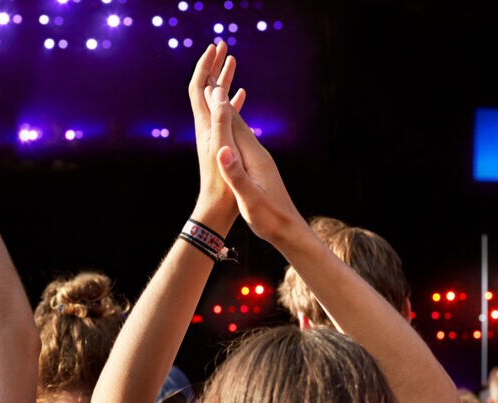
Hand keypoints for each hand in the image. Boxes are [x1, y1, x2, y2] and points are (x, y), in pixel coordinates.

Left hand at [189, 43, 245, 224]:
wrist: (215, 210)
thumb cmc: (222, 185)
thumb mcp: (224, 149)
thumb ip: (222, 120)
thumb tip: (218, 92)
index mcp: (205, 126)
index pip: (200, 88)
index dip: (205, 66)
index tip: (214, 48)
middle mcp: (206, 127)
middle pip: (206, 89)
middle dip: (213, 66)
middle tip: (222, 46)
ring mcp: (214, 134)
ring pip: (217, 99)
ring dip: (223, 79)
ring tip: (232, 62)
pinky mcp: (222, 143)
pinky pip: (227, 115)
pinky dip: (233, 101)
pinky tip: (242, 95)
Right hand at [210, 89, 304, 244]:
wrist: (289, 230)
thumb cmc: (269, 218)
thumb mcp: (250, 199)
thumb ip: (236, 175)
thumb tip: (222, 152)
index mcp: (255, 157)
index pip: (234, 125)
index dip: (220, 105)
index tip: (208, 83)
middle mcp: (259, 153)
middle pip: (238, 122)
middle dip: (224, 101)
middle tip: (211, 77)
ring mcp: (260, 160)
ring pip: (241, 130)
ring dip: (228, 112)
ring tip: (218, 96)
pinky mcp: (260, 168)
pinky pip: (243, 142)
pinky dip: (234, 130)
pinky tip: (232, 130)